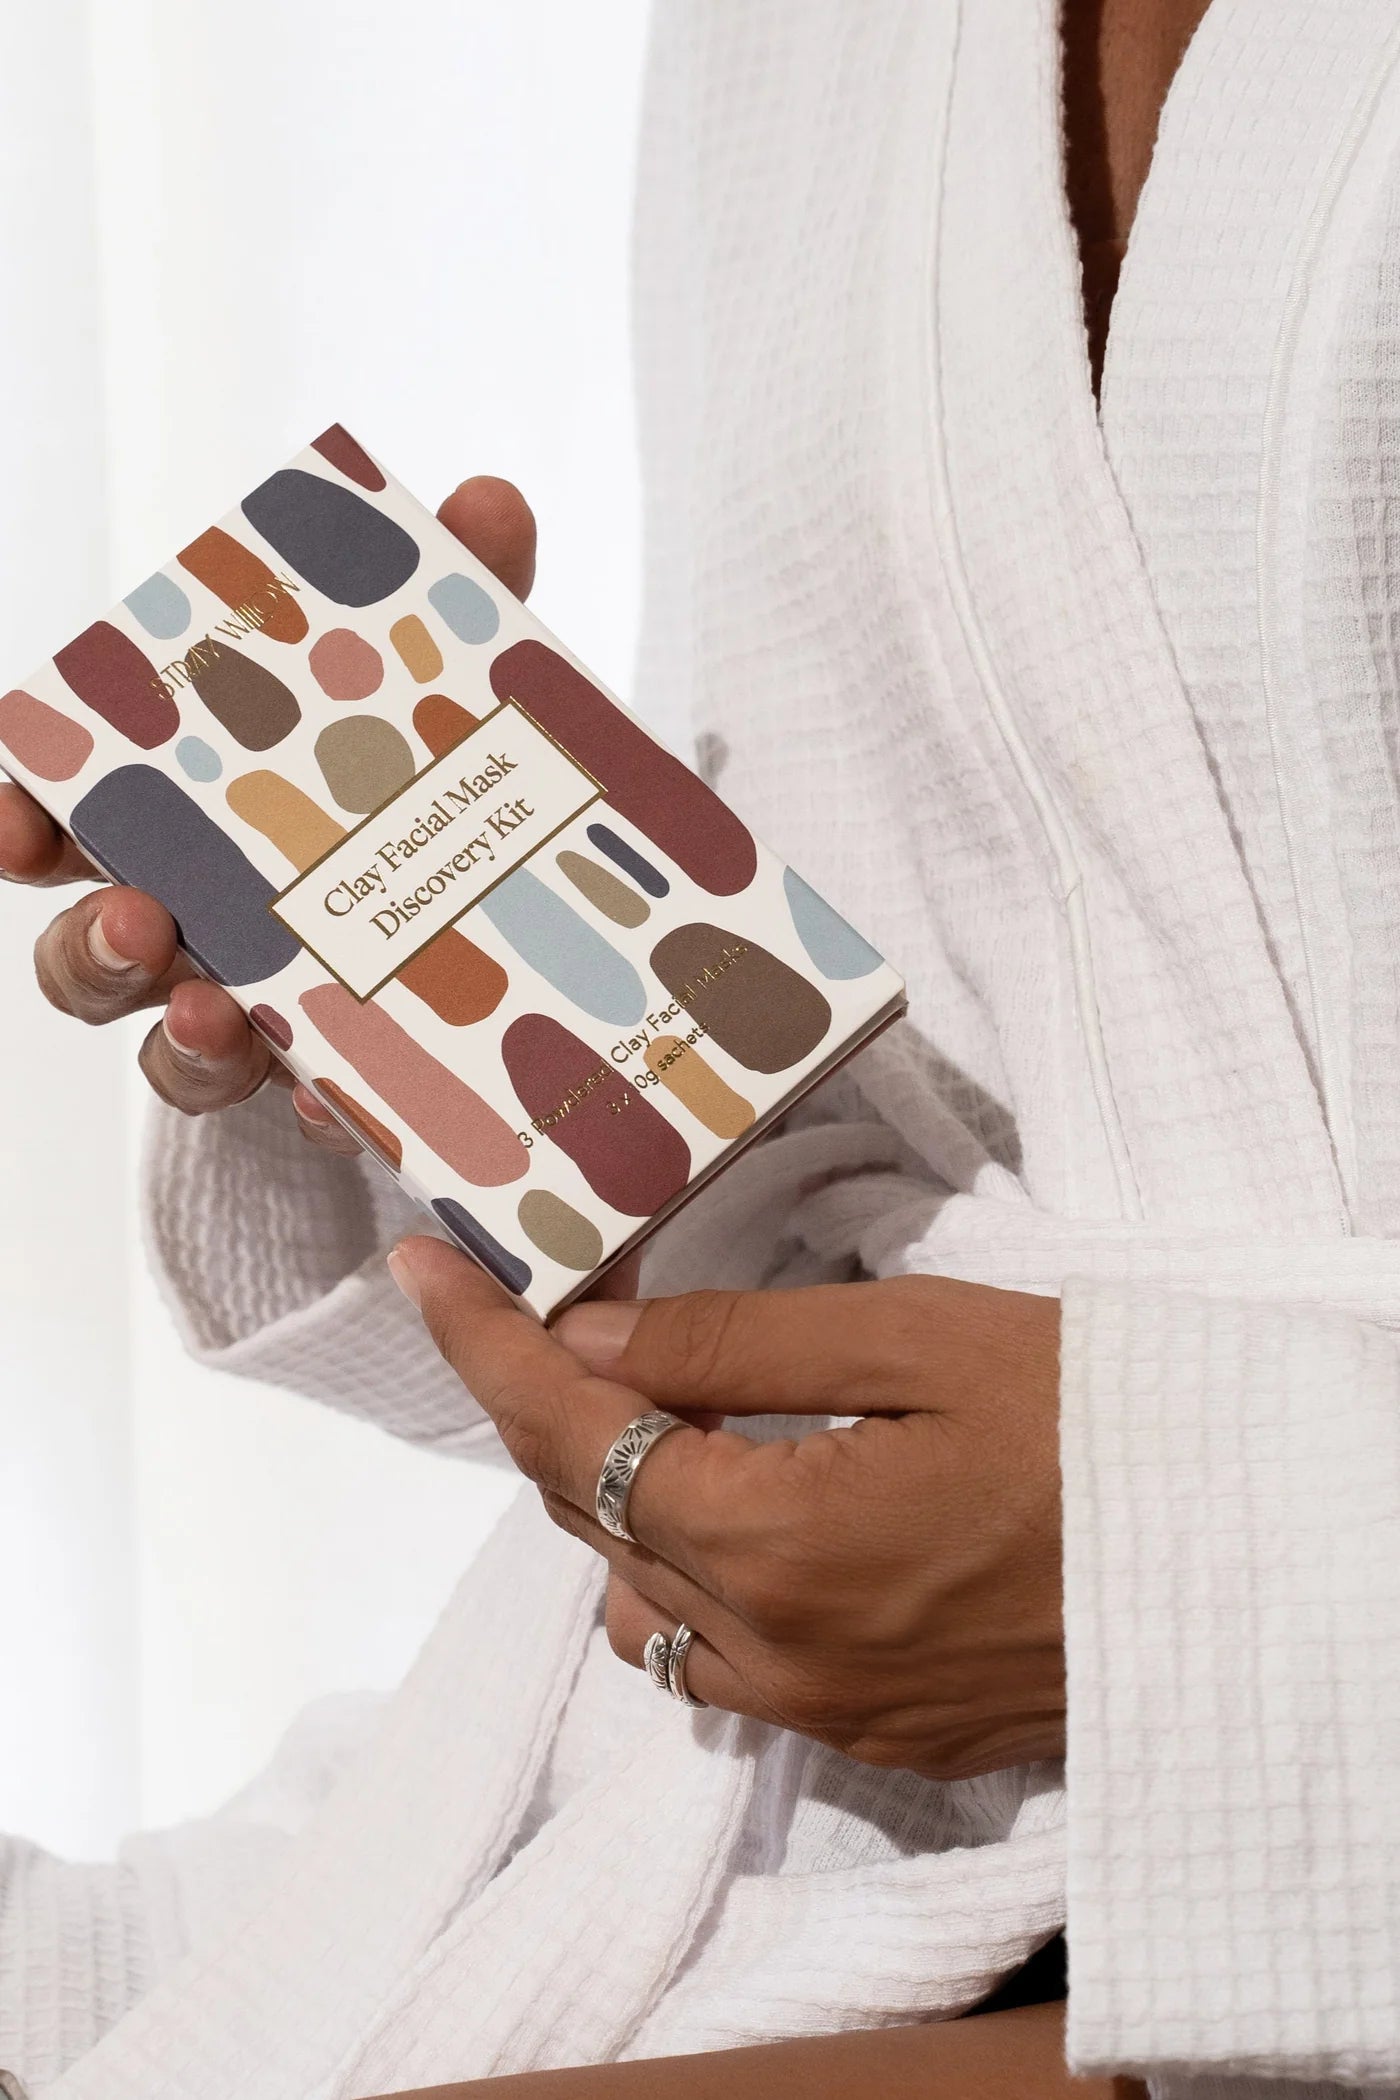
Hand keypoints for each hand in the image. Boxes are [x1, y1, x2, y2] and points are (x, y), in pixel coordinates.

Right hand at [0, 476, 536, 1146]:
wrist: (534, 929)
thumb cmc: (434, 794)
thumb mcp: (454, 697)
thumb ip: (461, 604)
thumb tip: (488, 501)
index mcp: (192, 826)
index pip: (70, 824)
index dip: (21, 818)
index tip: (13, 814)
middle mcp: (201, 931)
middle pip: (91, 958)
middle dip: (91, 942)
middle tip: (133, 917)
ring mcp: (264, 1019)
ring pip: (174, 1053)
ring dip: (184, 1037)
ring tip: (221, 1013)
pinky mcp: (336, 1087)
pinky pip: (299, 1116)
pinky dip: (318, 1105)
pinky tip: (349, 1095)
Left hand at [388, 1241, 1064, 1781]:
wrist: (1242, 1562)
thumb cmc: (1095, 1425)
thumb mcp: (919, 1345)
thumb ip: (734, 1349)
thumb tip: (590, 1339)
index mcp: (774, 1543)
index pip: (573, 1436)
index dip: (485, 1346)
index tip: (424, 1271)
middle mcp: (768, 1649)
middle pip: (592, 1513)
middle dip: (543, 1401)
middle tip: (530, 1304)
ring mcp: (814, 1705)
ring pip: (638, 1596)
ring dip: (607, 1493)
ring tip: (625, 1393)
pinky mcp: (861, 1726)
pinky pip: (712, 1656)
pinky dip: (679, 1571)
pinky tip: (717, 1503)